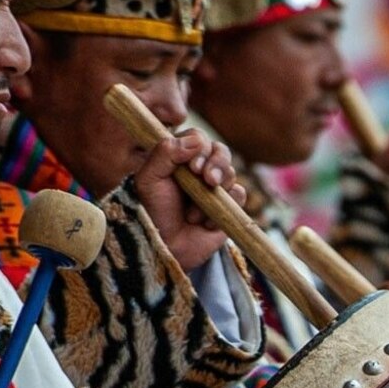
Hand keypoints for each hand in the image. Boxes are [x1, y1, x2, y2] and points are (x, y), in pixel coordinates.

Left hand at [133, 129, 232, 275]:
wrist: (165, 248)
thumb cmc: (152, 212)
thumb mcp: (149, 179)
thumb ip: (165, 152)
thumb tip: (197, 141)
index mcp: (178, 157)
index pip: (198, 138)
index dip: (200, 150)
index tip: (193, 168)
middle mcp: (198, 168)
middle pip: (220, 150)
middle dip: (217, 164)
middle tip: (209, 181)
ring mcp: (215, 186)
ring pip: (231, 172)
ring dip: (214, 192)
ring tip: (193, 213)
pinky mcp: (228, 204)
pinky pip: (239, 194)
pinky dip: (225, 206)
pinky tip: (206, 223)